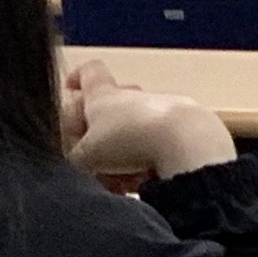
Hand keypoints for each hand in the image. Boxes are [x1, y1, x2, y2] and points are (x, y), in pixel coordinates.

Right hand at [64, 59, 236, 188]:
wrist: (186, 142)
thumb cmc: (127, 140)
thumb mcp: (86, 156)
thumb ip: (74, 159)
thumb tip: (75, 164)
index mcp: (105, 95)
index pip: (90, 72)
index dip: (78, 78)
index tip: (70, 91)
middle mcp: (134, 98)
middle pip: (111, 108)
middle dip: (99, 135)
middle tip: (92, 161)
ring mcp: (162, 111)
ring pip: (133, 133)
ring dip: (121, 157)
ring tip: (117, 183)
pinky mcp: (185, 130)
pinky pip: (157, 146)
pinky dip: (146, 164)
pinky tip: (143, 183)